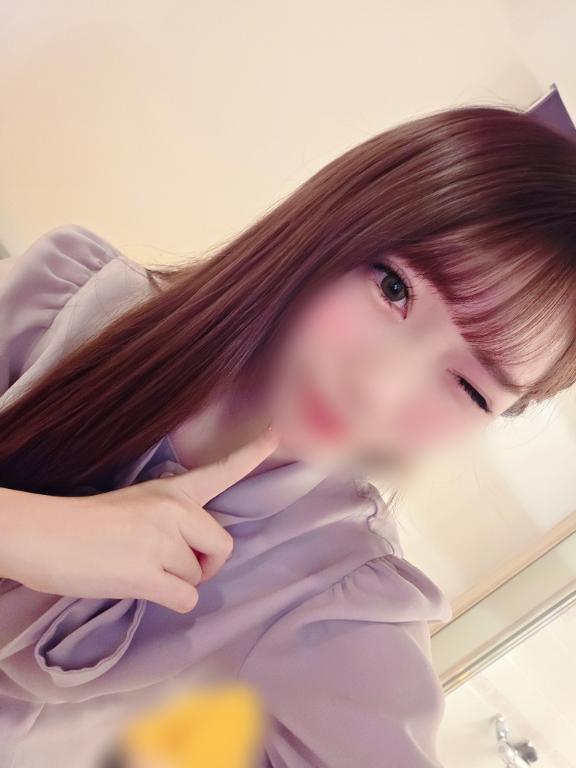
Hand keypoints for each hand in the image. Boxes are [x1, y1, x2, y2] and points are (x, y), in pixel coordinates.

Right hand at [1, 426, 278, 612]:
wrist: (41, 533)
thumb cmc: (84, 523)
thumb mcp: (135, 505)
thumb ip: (172, 520)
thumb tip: (193, 556)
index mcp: (172, 490)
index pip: (221, 470)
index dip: (251, 453)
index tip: (276, 433)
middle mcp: (174, 511)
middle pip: (223, 548)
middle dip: (204, 564)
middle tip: (172, 566)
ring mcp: (161, 541)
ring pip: (199, 577)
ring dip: (176, 582)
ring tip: (139, 569)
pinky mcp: (145, 573)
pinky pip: (185, 598)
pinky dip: (170, 601)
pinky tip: (142, 587)